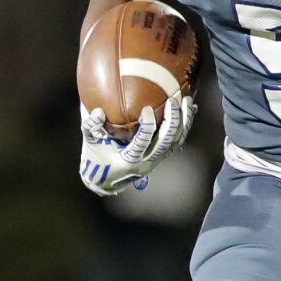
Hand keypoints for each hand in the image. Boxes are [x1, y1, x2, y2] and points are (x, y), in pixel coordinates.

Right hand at [77, 95, 194, 196]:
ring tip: (186, 100)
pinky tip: (190, 108)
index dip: (147, 126)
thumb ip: (90, 127)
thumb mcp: (90, 143)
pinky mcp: (162, 156)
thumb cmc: (96, 157)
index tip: (147, 109)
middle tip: (172, 101)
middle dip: (172, 121)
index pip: (143, 143)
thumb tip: (98, 111)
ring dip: (184, 121)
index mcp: (130, 160)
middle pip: (166, 142)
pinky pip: (178, 140)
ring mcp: (157, 160)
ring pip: (176, 141)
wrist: (107, 180)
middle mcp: (147, 162)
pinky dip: (185, 125)